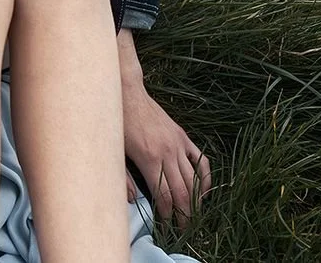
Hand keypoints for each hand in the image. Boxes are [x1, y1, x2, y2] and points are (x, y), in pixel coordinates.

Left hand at [120, 32, 211, 223]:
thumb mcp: (114, 151)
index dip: (168, 213)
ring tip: (194, 214)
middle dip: (184, 213)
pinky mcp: (182, 136)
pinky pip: (201, 160)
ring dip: (196, 200)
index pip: (165, 195)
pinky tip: (204, 190)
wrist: (125, 93)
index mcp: (149, 159)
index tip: (167, 225)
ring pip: (194, 179)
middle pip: (182, 191)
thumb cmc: (114, 122)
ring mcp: (178, 144)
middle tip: (184, 228)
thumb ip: (123, 177)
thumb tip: (134, 201)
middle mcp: (168, 153)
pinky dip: (205, 177)